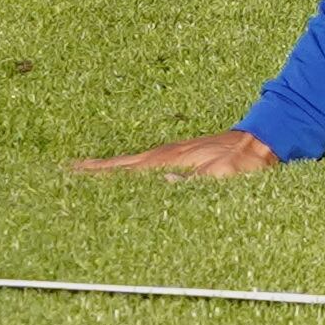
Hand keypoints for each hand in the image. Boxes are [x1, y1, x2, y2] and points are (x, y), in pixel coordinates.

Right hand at [71, 128, 277, 178]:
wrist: (266, 140)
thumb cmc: (245, 162)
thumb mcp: (225, 176)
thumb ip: (197, 182)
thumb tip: (165, 185)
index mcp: (165, 161)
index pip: (120, 169)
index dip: (93, 174)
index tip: (63, 174)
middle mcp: (161, 156)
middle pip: (116, 166)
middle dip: (88, 173)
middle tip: (58, 177)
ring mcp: (169, 155)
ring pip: (127, 164)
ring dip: (104, 172)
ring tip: (78, 178)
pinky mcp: (179, 158)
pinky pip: (142, 166)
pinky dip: (124, 170)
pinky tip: (122, 179)